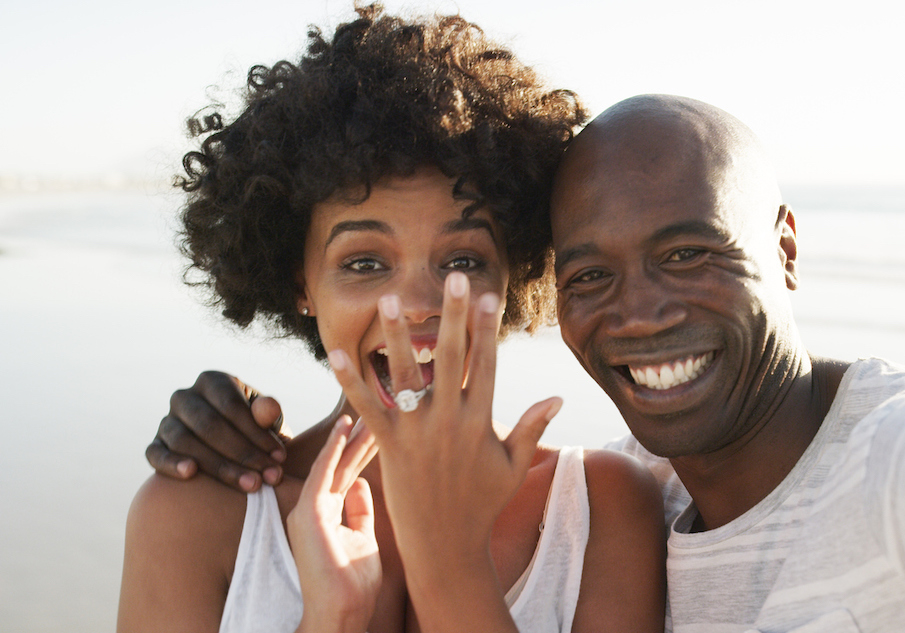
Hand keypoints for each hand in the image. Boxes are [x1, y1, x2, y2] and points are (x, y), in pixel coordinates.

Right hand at [145, 370, 288, 491]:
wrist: (234, 452)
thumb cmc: (257, 432)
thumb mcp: (269, 421)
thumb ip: (269, 414)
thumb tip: (267, 410)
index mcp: (213, 382)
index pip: (231, 405)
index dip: (257, 433)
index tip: (280, 458)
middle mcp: (185, 397)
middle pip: (209, 425)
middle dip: (242, 454)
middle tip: (268, 477)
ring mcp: (167, 421)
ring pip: (184, 441)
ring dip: (219, 466)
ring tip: (249, 485)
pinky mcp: (155, 445)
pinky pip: (155, 454)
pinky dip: (171, 463)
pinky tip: (190, 474)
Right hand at [288, 415, 380, 632]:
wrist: (342, 612)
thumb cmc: (354, 584)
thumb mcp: (363, 539)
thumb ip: (359, 512)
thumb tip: (360, 483)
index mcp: (328, 513)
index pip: (349, 471)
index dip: (366, 448)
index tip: (387, 423)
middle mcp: (315, 507)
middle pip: (343, 462)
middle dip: (363, 434)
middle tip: (383, 403)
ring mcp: (308, 509)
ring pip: (335, 461)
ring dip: (353, 434)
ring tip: (371, 405)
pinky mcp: (307, 513)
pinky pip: (321, 472)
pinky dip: (334, 448)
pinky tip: (346, 426)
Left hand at [328, 273, 559, 625]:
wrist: (446, 546)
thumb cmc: (482, 505)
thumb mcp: (512, 466)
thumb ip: (532, 428)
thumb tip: (558, 396)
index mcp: (480, 421)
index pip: (485, 363)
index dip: (486, 327)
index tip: (487, 295)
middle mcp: (449, 421)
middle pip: (452, 357)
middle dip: (453, 316)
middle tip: (453, 278)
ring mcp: (417, 433)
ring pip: (406, 376)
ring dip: (397, 336)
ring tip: (390, 300)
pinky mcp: (389, 447)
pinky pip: (367, 407)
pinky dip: (351, 381)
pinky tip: (337, 353)